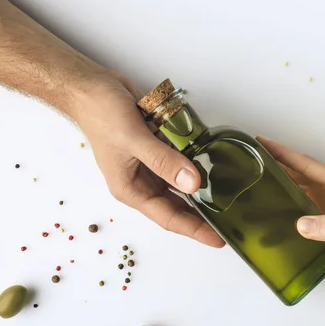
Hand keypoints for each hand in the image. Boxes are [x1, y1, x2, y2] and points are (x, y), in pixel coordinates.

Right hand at [70, 72, 223, 246]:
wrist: (91, 86)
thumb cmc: (101, 114)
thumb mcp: (133, 139)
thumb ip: (163, 160)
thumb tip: (192, 183)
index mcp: (131, 189)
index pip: (168, 217)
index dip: (194, 230)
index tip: (219, 239)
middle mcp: (142, 181)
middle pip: (179, 205)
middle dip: (203, 215)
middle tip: (232, 221)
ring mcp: (152, 164)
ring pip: (182, 183)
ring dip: (203, 189)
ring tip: (231, 199)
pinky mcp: (159, 147)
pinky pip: (182, 160)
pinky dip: (197, 162)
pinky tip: (216, 165)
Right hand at [258, 136, 324, 271]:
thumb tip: (301, 223)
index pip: (306, 163)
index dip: (283, 153)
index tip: (262, 142)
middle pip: (300, 168)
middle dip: (277, 159)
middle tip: (251, 155)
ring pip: (300, 180)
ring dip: (280, 176)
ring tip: (255, 172)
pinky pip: (302, 195)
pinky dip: (287, 192)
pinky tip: (272, 197)